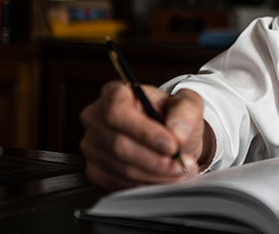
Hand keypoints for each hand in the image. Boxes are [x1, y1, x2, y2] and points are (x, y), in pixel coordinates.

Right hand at [80, 81, 208, 189]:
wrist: (167, 137)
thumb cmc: (172, 116)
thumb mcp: (187, 103)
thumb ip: (186, 111)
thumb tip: (177, 133)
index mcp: (114, 94)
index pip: (118, 113)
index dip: (144, 132)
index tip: (172, 145)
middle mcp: (95, 118)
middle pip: (119, 145)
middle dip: (157, 160)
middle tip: (183, 164)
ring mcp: (92, 146)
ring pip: (122, 168)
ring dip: (156, 175)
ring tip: (180, 171)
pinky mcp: (94, 170)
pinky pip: (120, 183)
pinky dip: (147, 184)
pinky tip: (164, 178)